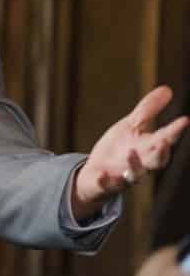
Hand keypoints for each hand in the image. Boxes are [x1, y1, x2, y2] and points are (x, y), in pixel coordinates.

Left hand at [73, 86, 187, 213]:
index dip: (175, 131)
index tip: (184, 120)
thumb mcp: (132, 126)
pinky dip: (104, 181)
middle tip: (163, 142)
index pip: (166, 139)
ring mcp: (122, 177)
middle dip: (160, 154)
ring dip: (134, 165)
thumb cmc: (117, 149)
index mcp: (148, 148)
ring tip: (131, 152)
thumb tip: (167, 89)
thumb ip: (148, 110)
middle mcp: (140, 165)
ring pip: (134, 176)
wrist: (94, 175)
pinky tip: (101, 175)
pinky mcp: (104, 185)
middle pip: (156, 162)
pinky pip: (105, 186)